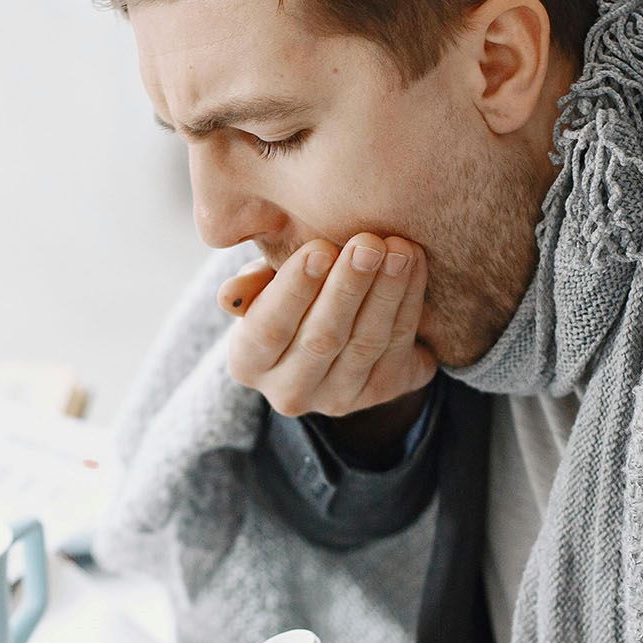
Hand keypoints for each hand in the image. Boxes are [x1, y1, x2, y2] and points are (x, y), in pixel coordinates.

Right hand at [218, 234, 436, 418]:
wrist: (334, 329)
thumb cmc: (290, 294)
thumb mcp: (264, 286)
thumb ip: (252, 285)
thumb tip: (230, 295)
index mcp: (248, 363)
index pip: (268, 328)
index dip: (294, 289)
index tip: (320, 248)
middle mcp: (289, 392)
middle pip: (322, 339)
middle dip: (348, 287)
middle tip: (368, 243)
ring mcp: (338, 399)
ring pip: (365, 344)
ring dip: (386, 293)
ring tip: (398, 249)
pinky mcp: (381, 393)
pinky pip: (398, 346)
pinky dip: (408, 302)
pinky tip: (413, 265)